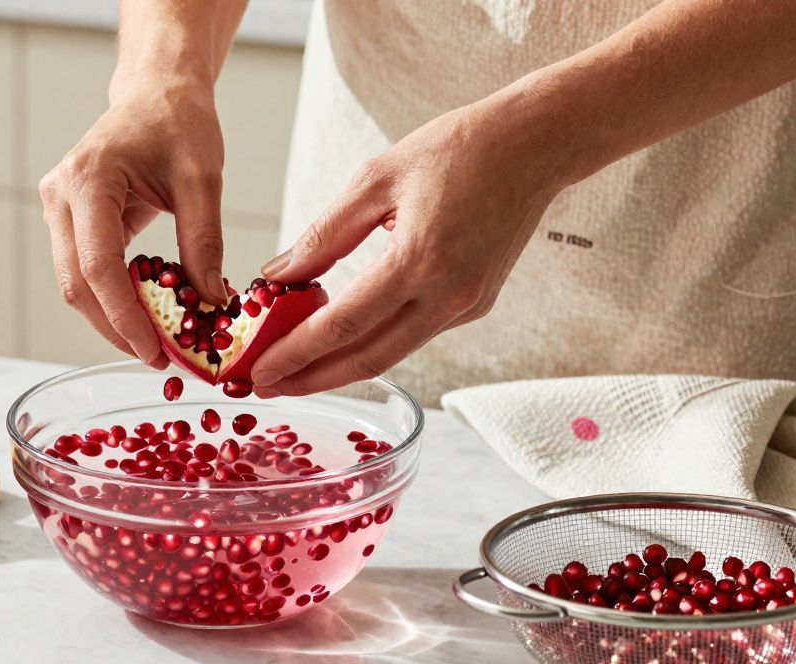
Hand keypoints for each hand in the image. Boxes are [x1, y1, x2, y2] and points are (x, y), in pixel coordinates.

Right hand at [39, 82, 227, 365]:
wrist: (158, 92)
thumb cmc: (179, 122)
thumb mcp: (202, 179)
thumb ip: (203, 242)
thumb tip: (209, 304)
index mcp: (87, 179)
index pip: (98, 265)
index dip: (124, 317)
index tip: (155, 352)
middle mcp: (60, 195)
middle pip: (77, 284)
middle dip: (116, 328)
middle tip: (158, 359)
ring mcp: (58, 208)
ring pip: (76, 284)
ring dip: (112, 318)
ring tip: (156, 344)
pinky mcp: (69, 219)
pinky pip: (86, 270)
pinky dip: (114, 297)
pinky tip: (146, 316)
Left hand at [250, 101, 567, 395]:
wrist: (536, 144)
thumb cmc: (457, 149)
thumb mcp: (375, 179)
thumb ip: (324, 234)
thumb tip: (277, 275)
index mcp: (420, 260)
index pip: (343, 325)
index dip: (296, 353)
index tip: (258, 371)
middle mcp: (448, 295)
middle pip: (368, 358)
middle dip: (312, 379)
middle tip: (266, 386)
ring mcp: (468, 306)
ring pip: (392, 352)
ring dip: (340, 367)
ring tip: (294, 370)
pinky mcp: (476, 305)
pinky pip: (416, 334)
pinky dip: (374, 342)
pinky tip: (342, 339)